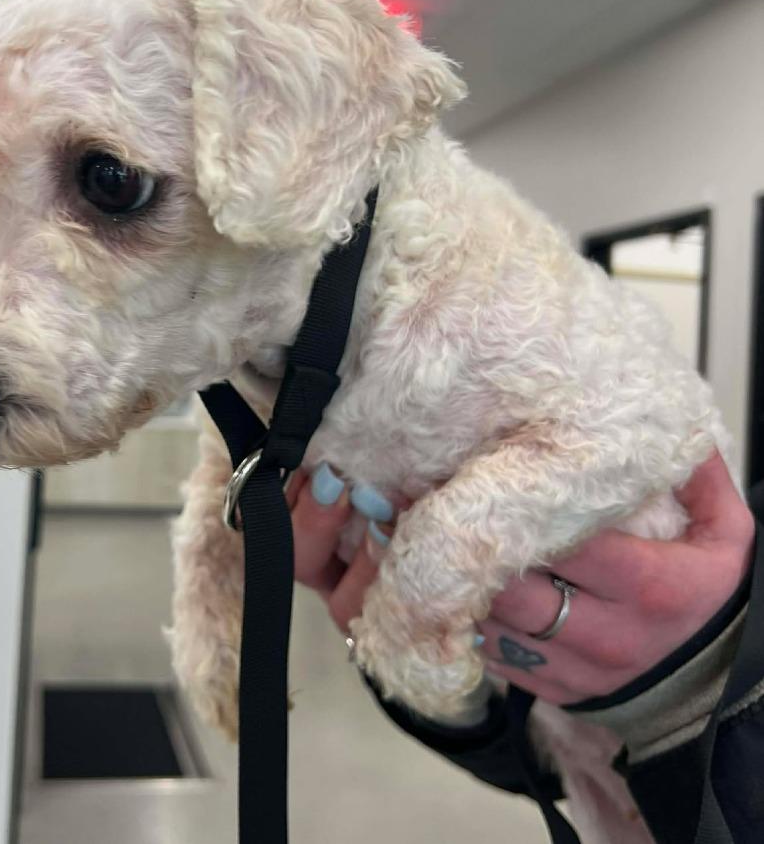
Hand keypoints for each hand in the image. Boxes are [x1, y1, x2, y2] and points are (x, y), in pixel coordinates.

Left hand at [287, 453, 754, 705]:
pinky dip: (451, 615)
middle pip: (514, 591)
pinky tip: (420, 574)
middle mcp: (607, 636)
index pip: (573, 546)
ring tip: (397, 530)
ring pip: (488, 627)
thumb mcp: (723, 534)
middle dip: (458, 544)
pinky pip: (484, 654)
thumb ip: (701, 480)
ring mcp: (572, 669)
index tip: (459, 469)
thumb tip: (674, 431)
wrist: (703, 681)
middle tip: (407, 497)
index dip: (511, 509)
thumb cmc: (701, 593)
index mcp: (649, 587)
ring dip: (441, 581)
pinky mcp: (544, 688)